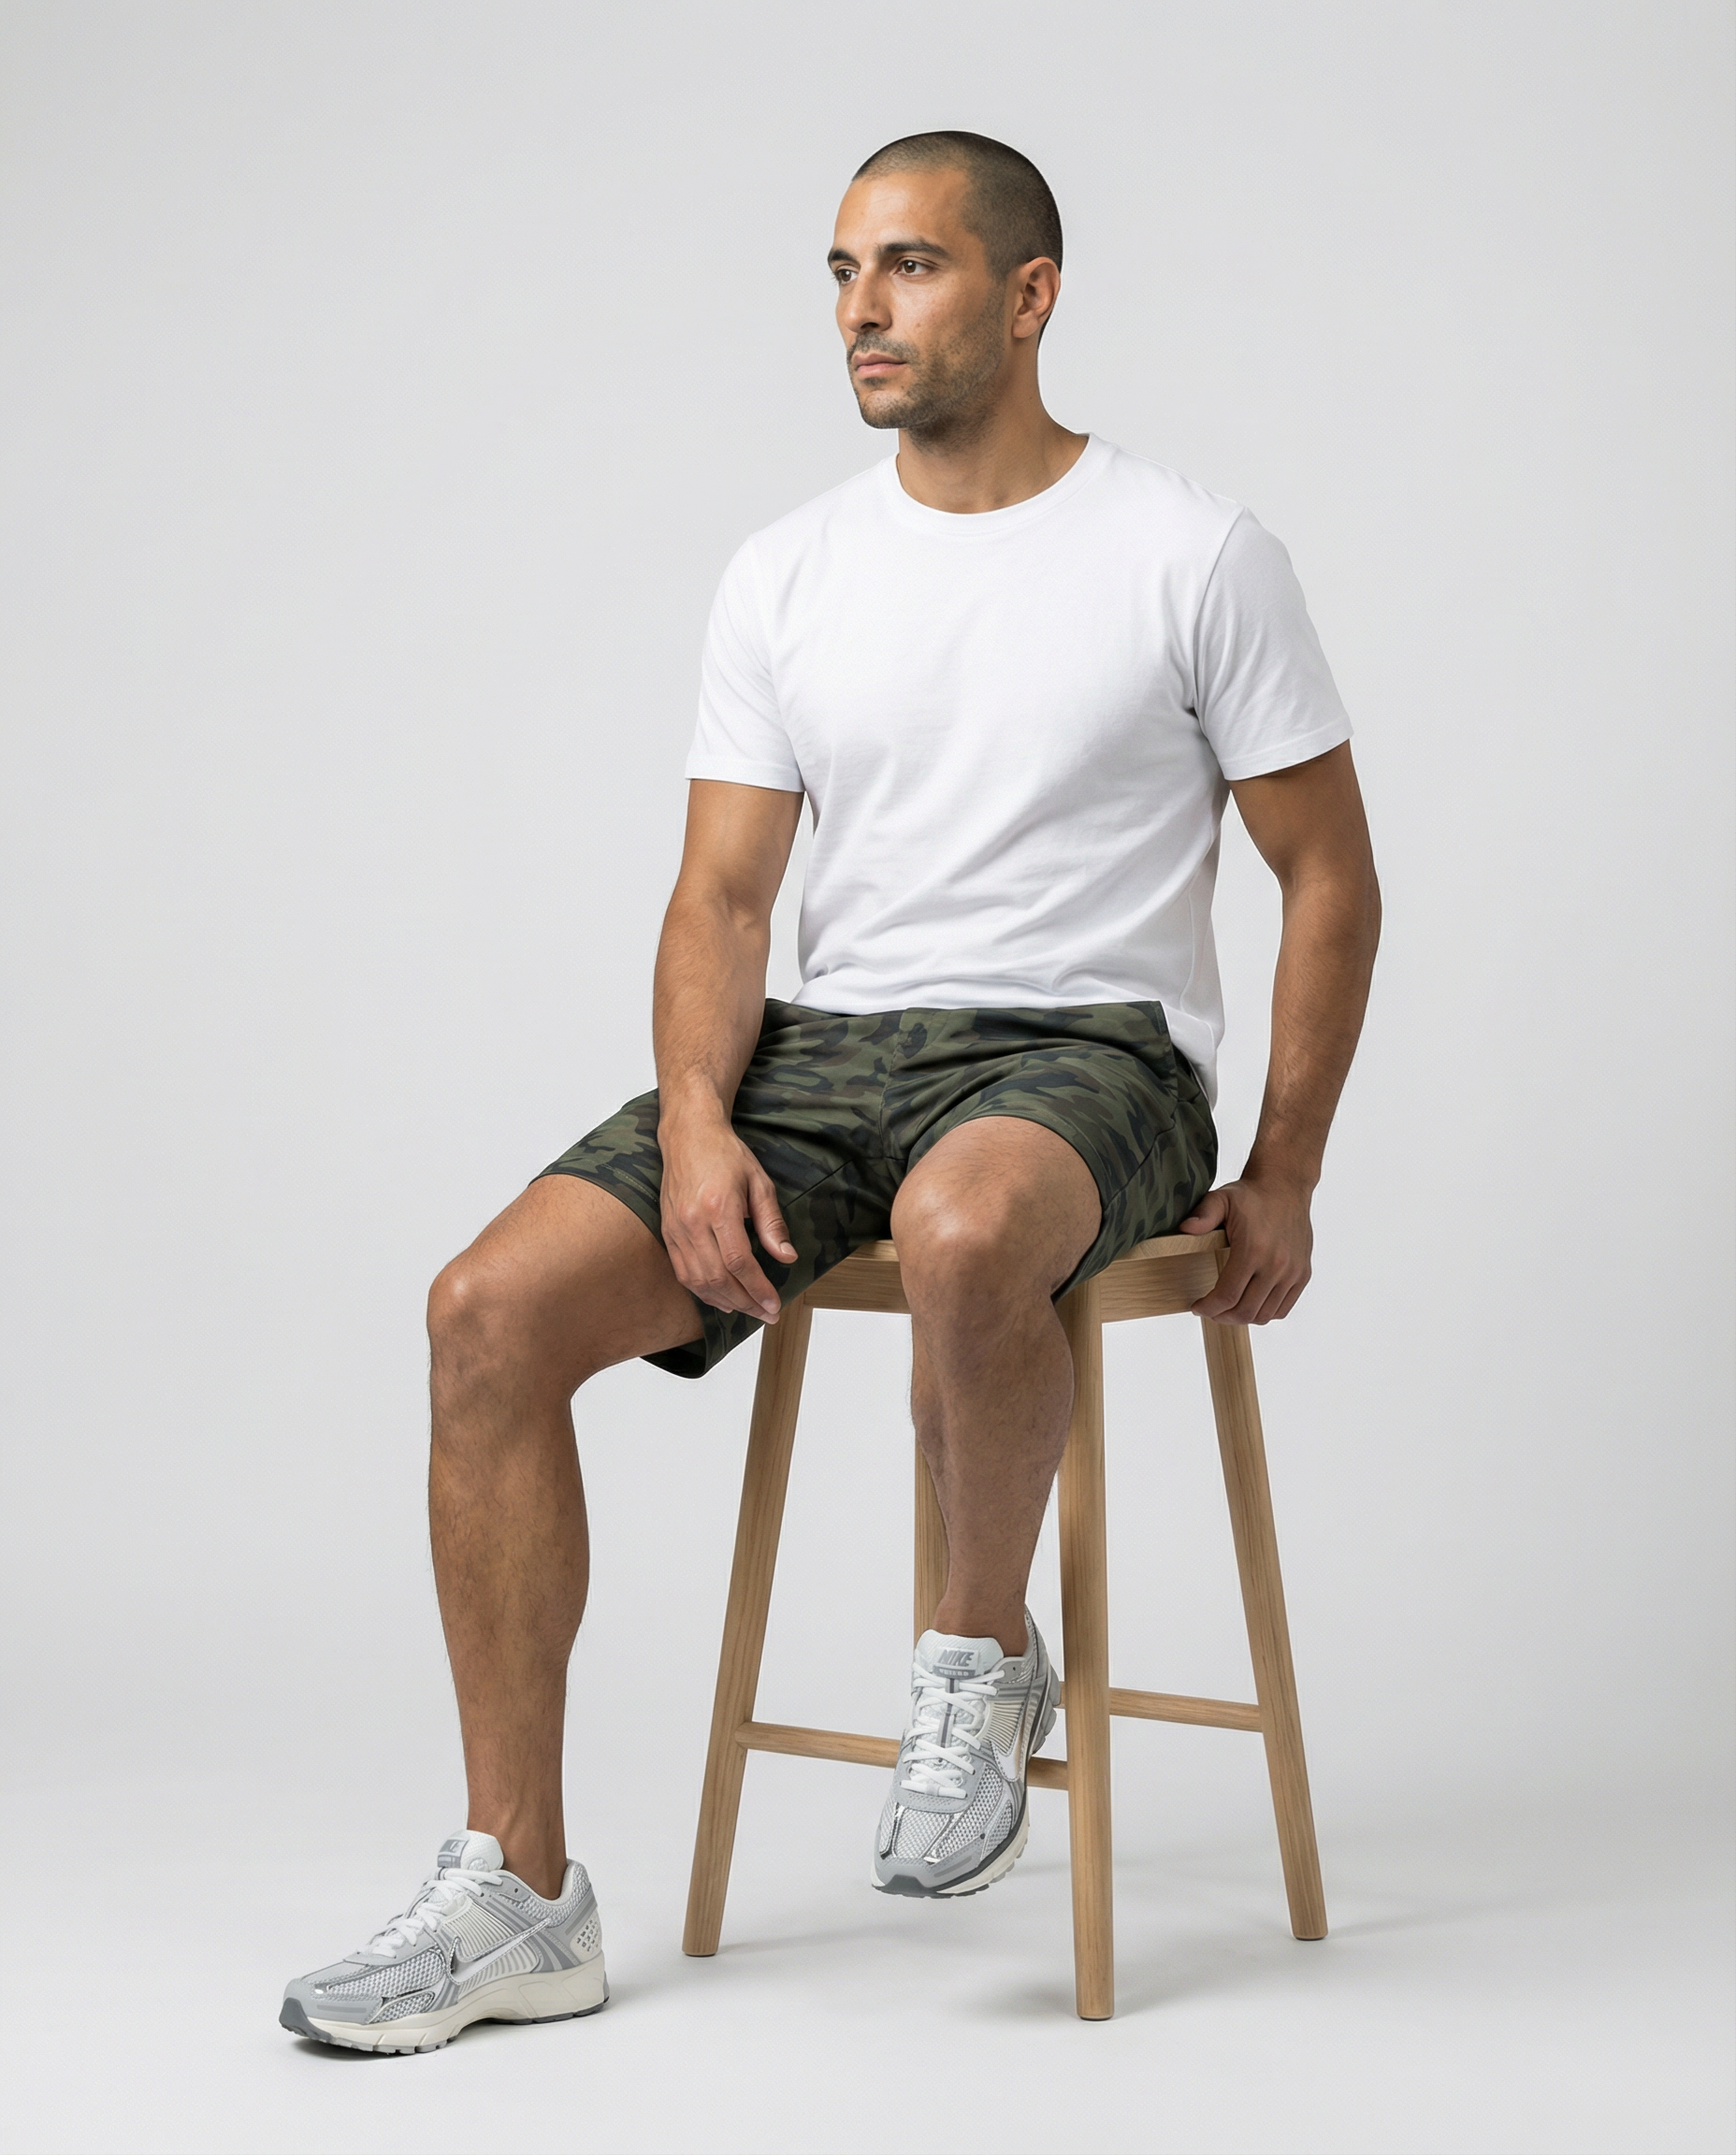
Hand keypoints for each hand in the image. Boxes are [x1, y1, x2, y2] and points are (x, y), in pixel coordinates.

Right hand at [659, 1115, 796, 1323]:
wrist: (688, 1136)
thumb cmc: (725, 1155)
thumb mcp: (759, 1182)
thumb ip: (772, 1222)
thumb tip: (786, 1256)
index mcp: (718, 1207)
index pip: (739, 1262)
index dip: (757, 1288)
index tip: (773, 1304)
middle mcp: (693, 1222)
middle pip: (718, 1278)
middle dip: (745, 1302)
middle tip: (766, 1313)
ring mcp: (676, 1229)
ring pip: (697, 1281)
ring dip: (724, 1301)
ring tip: (747, 1309)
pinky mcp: (667, 1233)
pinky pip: (683, 1272)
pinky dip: (702, 1291)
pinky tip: (721, 1297)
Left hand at [1181, 1175, 1313, 1324]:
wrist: (1286, 1186)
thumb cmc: (1251, 1195)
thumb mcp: (1221, 1198)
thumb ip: (1203, 1215)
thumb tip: (1184, 1228)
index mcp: (1254, 1249)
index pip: (1228, 1295)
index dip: (1209, 1307)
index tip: (1196, 1307)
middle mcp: (1277, 1264)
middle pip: (1246, 1311)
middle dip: (1222, 1316)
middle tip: (1210, 1310)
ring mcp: (1293, 1271)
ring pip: (1265, 1315)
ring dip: (1242, 1317)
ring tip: (1228, 1308)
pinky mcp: (1303, 1274)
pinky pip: (1283, 1309)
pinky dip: (1264, 1313)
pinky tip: (1249, 1303)